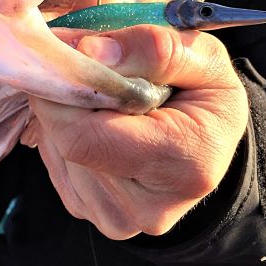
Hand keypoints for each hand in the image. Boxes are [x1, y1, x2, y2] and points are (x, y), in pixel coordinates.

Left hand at [20, 24, 248, 239]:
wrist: (209, 144)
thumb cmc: (208, 96)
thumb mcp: (202, 57)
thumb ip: (152, 48)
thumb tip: (88, 51)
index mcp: (184, 164)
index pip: (85, 136)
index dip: (68, 90)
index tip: (73, 54)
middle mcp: (146, 207)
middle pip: (66, 142)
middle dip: (67, 95)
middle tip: (86, 63)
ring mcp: (115, 217)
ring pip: (56, 149)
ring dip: (65, 112)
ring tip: (101, 95)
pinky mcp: (91, 212)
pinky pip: (56, 162)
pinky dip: (65, 132)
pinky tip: (97, 119)